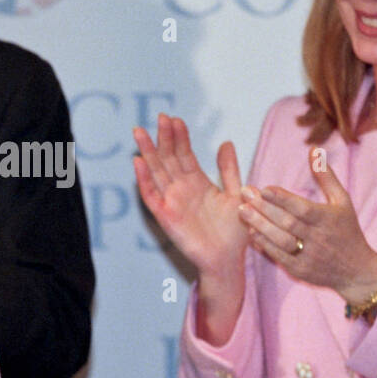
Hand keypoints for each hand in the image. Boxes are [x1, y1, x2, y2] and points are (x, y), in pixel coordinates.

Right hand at [133, 114, 248, 284]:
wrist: (228, 259)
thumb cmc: (234, 231)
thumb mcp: (237, 194)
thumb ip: (229, 170)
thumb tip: (226, 143)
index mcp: (197, 182)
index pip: (184, 154)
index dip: (179, 137)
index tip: (175, 119)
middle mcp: (181, 189)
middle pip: (168, 159)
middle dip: (163, 138)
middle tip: (159, 118)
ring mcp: (171, 201)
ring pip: (156, 172)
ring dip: (148, 153)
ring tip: (140, 133)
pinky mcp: (165, 216)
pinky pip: (151, 196)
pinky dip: (144, 179)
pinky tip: (139, 162)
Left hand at [241, 147, 376, 302]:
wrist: (357, 270)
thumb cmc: (348, 231)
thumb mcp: (343, 201)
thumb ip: (326, 176)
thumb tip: (313, 150)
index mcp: (328, 219)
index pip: (302, 208)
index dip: (283, 198)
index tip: (264, 188)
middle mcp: (319, 238)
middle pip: (288, 222)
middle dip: (264, 208)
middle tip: (244, 193)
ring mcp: (310, 256)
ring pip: (281, 240)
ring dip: (260, 225)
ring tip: (242, 210)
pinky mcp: (301, 271)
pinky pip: (280, 257)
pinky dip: (265, 245)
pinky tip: (251, 232)